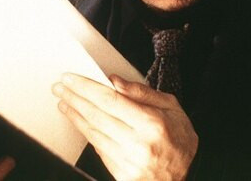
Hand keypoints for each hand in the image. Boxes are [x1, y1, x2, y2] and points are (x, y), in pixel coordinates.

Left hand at [52, 74, 197, 180]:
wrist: (189, 176)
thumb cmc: (180, 139)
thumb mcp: (172, 107)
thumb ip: (142, 93)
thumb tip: (114, 81)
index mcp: (152, 124)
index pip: (110, 100)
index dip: (87, 88)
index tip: (71, 79)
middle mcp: (138, 144)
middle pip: (97, 116)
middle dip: (74, 99)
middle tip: (60, 87)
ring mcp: (128, 162)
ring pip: (93, 133)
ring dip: (75, 116)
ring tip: (64, 103)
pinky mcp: (122, 175)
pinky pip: (98, 149)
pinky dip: (87, 133)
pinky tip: (80, 122)